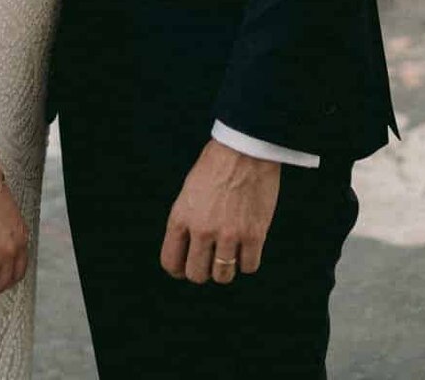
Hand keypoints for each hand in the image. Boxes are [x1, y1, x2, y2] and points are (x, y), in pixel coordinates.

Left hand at [160, 139, 280, 284]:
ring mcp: (228, 234)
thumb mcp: (189, 191)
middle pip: (197, 274)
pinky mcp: (254, 234)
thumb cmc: (217, 164)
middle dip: (203, 271)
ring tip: (230, 255)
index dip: (178, 270)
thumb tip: (190, 248)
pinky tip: (247, 248)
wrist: (245, 148)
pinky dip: (248, 261)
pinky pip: (249, 266)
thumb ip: (187, 220)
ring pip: (223, 276)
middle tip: (211, 261)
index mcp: (181, 218)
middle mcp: (202, 230)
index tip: (186, 267)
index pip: (171, 262)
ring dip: (226, 269)